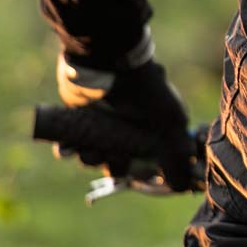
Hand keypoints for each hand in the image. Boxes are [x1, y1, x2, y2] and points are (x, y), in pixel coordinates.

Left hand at [49, 53, 196, 190]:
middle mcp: (127, 127)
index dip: (137, 169)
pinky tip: (65, 148)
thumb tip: (181, 186)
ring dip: (89, 157)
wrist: (107, 60)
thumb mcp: (170, 123)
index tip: (131, 167)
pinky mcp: (79, 117)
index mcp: (150, 130)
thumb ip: (177, 156)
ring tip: (87, 147)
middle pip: (117, 161)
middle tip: (107, 153)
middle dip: (110, 163)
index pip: (144, 161)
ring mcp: (103, 122)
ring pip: (93, 154)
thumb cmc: (144, 90)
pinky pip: (70, 140)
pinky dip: (67, 147)